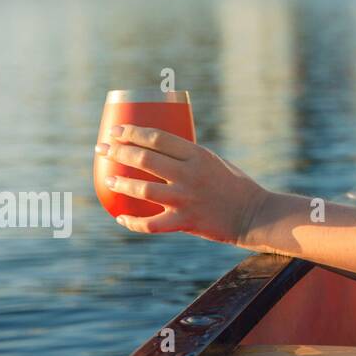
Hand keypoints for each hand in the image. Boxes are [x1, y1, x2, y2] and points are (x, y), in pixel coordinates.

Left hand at [101, 124, 268, 244]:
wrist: (253, 214)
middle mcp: (190, 175)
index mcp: (198, 155)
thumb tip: (153, 154)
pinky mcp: (185, 221)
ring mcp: (186, 199)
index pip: (158, 138)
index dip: (132, 132)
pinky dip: (132, 221)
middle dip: (118, 151)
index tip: (115, 130)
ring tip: (108, 178)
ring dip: (120, 182)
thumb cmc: (235, 185)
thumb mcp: (214, 162)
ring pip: (142, 189)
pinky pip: (150, 224)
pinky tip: (120, 217)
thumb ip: (187, 159)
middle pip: (145, 159)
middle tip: (102, 148)